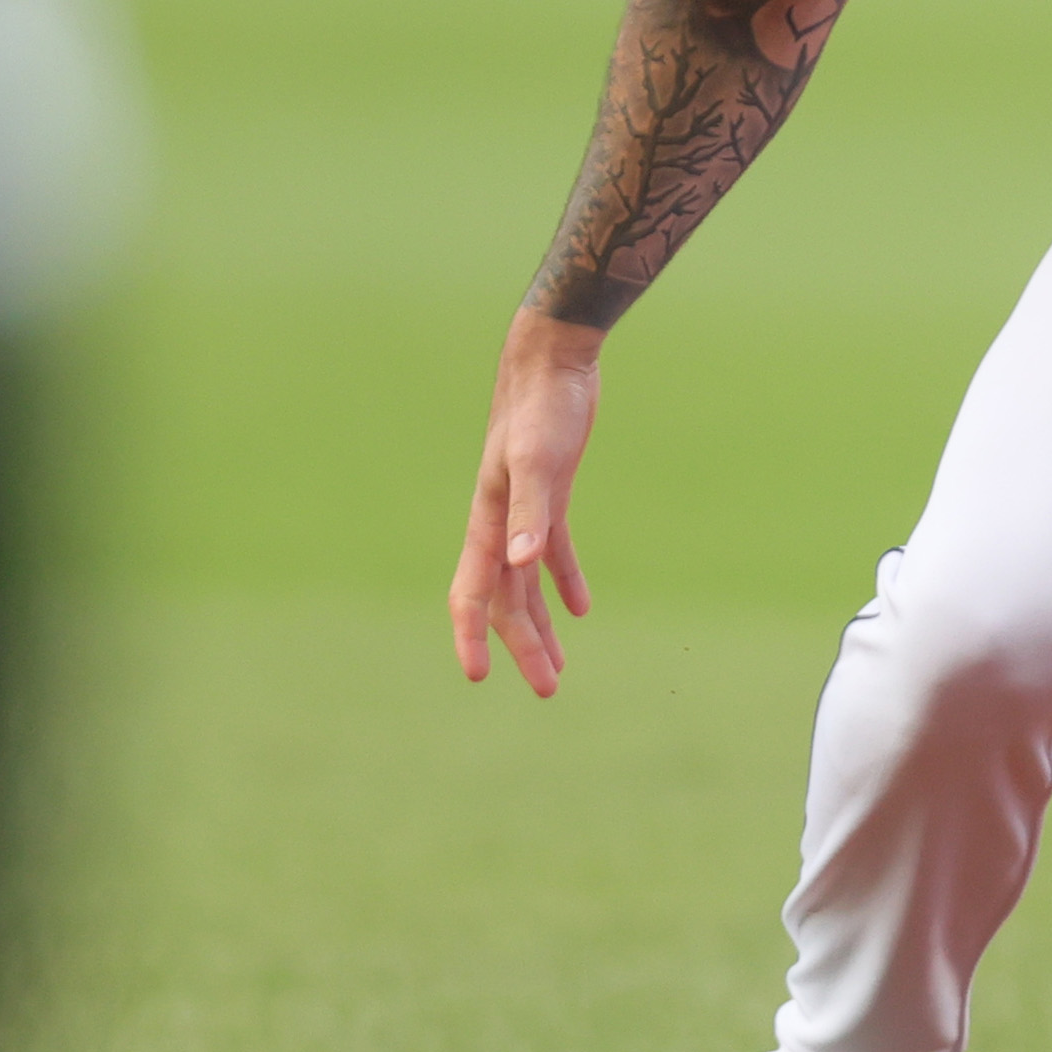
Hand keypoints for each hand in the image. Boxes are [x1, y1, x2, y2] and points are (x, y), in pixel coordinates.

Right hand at [450, 308, 601, 695]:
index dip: (471, 635)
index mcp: (489, 521)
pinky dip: (563, 580)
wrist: (553, 360)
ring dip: (540, 624)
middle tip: (548, 690)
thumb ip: (533, 511)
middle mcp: (501, 522)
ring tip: (558, 668)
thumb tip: (520, 565)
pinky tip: (580, 609)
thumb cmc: (543, 406)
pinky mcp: (552, 493)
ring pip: (526, 583)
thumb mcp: (541, 459)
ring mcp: (525, 509)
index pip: (471, 591)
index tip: (477, 677)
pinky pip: (552, 551)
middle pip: (505, 599)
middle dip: (522, 646)